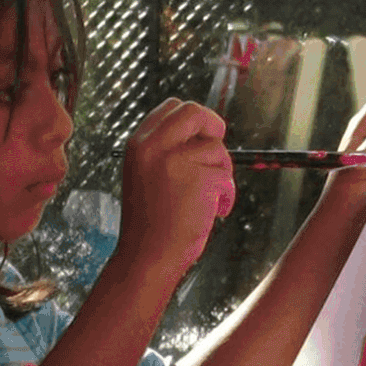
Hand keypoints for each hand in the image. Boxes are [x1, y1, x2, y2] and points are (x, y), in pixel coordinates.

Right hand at [114, 98, 235, 286]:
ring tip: (208, 200)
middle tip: (217, 149)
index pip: (172, 107)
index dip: (193, 119)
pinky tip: (215, 212)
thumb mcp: (146, 176)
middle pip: (194, 112)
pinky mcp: (200, 179)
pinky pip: (226, 176)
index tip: (201, 136)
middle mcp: (153, 147)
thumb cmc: (151, 224)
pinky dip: (227, 195)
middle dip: (213, 127)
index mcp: (138, 145)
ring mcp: (176, 162)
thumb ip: (166, 151)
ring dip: (221, 173)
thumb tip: (205, 132)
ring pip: (216, 150)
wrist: (147, 258)